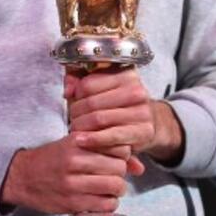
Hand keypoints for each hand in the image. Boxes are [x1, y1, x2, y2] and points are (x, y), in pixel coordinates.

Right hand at [0, 134, 128, 213]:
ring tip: (108, 188)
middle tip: (112, 175)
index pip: (118, 146)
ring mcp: (73, 183)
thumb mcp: (76, 146)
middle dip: (120, 173)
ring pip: (115, 186)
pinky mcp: (71, 203)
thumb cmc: (54, 158)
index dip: (121, 154)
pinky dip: (108, 204)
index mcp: (78, 141)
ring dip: (116, 190)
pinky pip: (105, 205)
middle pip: (119, 167)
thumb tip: (140, 168)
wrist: (21, 176)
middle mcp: (75, 160)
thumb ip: (107, 151)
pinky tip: (100, 199)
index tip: (114, 158)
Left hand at [66, 70, 184, 166]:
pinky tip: (82, 141)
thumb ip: (80, 82)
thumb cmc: (119, 106)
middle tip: (71, 121)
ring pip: (99, 119)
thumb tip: (68, 89)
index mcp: (126, 74)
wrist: (147, 125)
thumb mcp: (101, 89)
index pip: (88, 83)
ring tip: (75, 132)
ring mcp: (142, 111)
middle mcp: (137, 90)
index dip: (75, 95)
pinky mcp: (143, 131)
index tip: (72, 102)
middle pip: (92, 102)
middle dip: (75, 114)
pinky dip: (94, 139)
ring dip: (82, 128)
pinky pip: (112, 135)